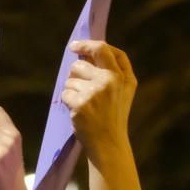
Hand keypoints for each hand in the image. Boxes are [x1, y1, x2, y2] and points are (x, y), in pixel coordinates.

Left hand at [62, 40, 136, 166]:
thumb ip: (112, 72)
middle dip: (75, 73)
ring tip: (85, 106)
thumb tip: (84, 53)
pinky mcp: (82, 103)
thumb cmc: (113, 118)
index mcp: (124, 78)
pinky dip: (68, 102)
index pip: (105, 50)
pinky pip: (65, 93)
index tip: (75, 47)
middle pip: (81, 63)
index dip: (88, 44)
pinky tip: (79, 112)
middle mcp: (112, 81)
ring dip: (72, 90)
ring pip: (70, 79)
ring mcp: (96, 92)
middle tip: (80, 87)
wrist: (109, 144)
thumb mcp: (123, 94)